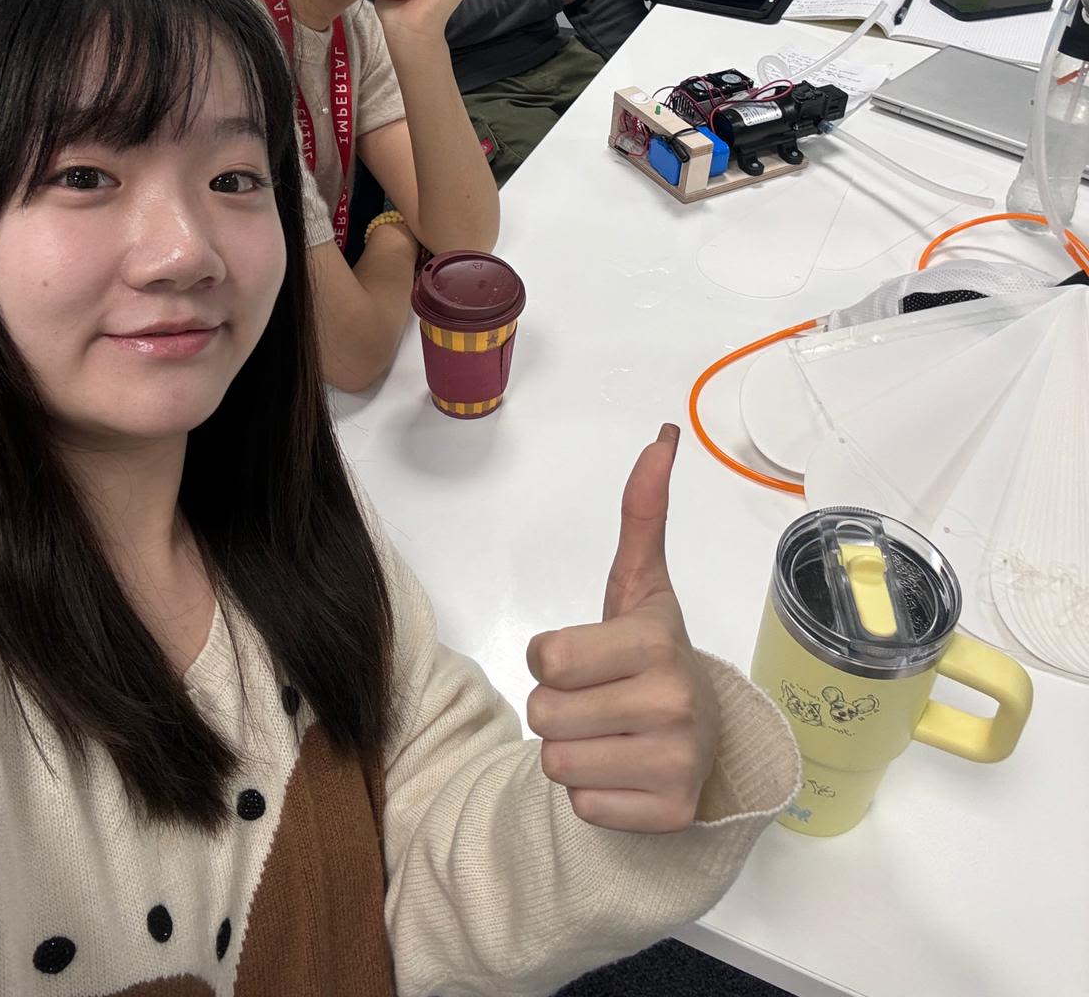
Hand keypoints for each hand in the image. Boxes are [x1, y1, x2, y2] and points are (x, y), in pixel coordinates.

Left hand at [526, 424, 720, 832]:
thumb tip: (660, 438)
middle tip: (602, 701)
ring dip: (572, 752)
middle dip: (559, 709)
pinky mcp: (668, 815)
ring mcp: (676, 763)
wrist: (708, 739)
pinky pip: (580, 808)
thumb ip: (642, 514)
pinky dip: (595, 796)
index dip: (554, 659)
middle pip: (544, 714)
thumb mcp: (642, 586)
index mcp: (656, 642)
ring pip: (555, 764)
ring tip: (613, 735)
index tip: (591, 657)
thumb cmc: (652, 655)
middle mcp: (672, 703)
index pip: (548, 658)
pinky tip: (627, 772)